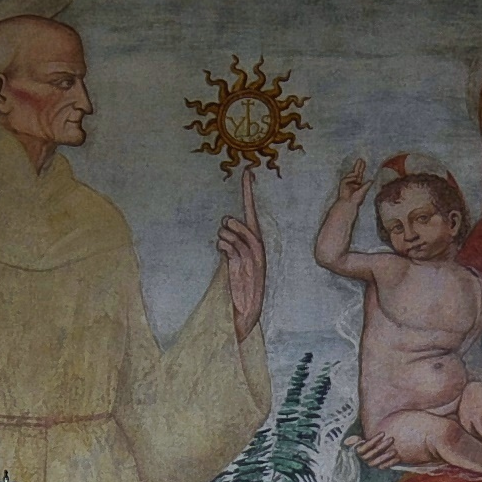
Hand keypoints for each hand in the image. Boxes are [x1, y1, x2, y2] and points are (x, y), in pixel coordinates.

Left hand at [218, 198, 267, 338]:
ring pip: (235, 234)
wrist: (248, 310)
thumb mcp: (234, 259)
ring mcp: (254, 256)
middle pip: (243, 222)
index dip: (248, 191)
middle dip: (230, 227)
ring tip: (223, 249)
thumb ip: (231, 240)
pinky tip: (223, 253)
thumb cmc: (240, 285)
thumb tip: (225, 222)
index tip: (247, 172)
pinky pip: (231, 247)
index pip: (252, 210)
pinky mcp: (247, 266)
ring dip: (224, 238)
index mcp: (256, 241)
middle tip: (224, 238)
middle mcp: (258, 246)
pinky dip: (223, 247)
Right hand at [325, 152, 368, 208]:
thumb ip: (367, 185)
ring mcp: (347, 182)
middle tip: (360, 159)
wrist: (349, 203)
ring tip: (356, 179)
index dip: (361, 168)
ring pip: (352, 174)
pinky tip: (353, 181)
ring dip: (354, 175)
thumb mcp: (364, 191)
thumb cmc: (356, 200)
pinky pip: (347, 178)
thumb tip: (372, 180)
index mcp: (358, 184)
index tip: (363, 162)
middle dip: (358, 165)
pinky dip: (350, 179)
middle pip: (356, 172)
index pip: (360, 174)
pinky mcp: (343, 183)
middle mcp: (353, 182)